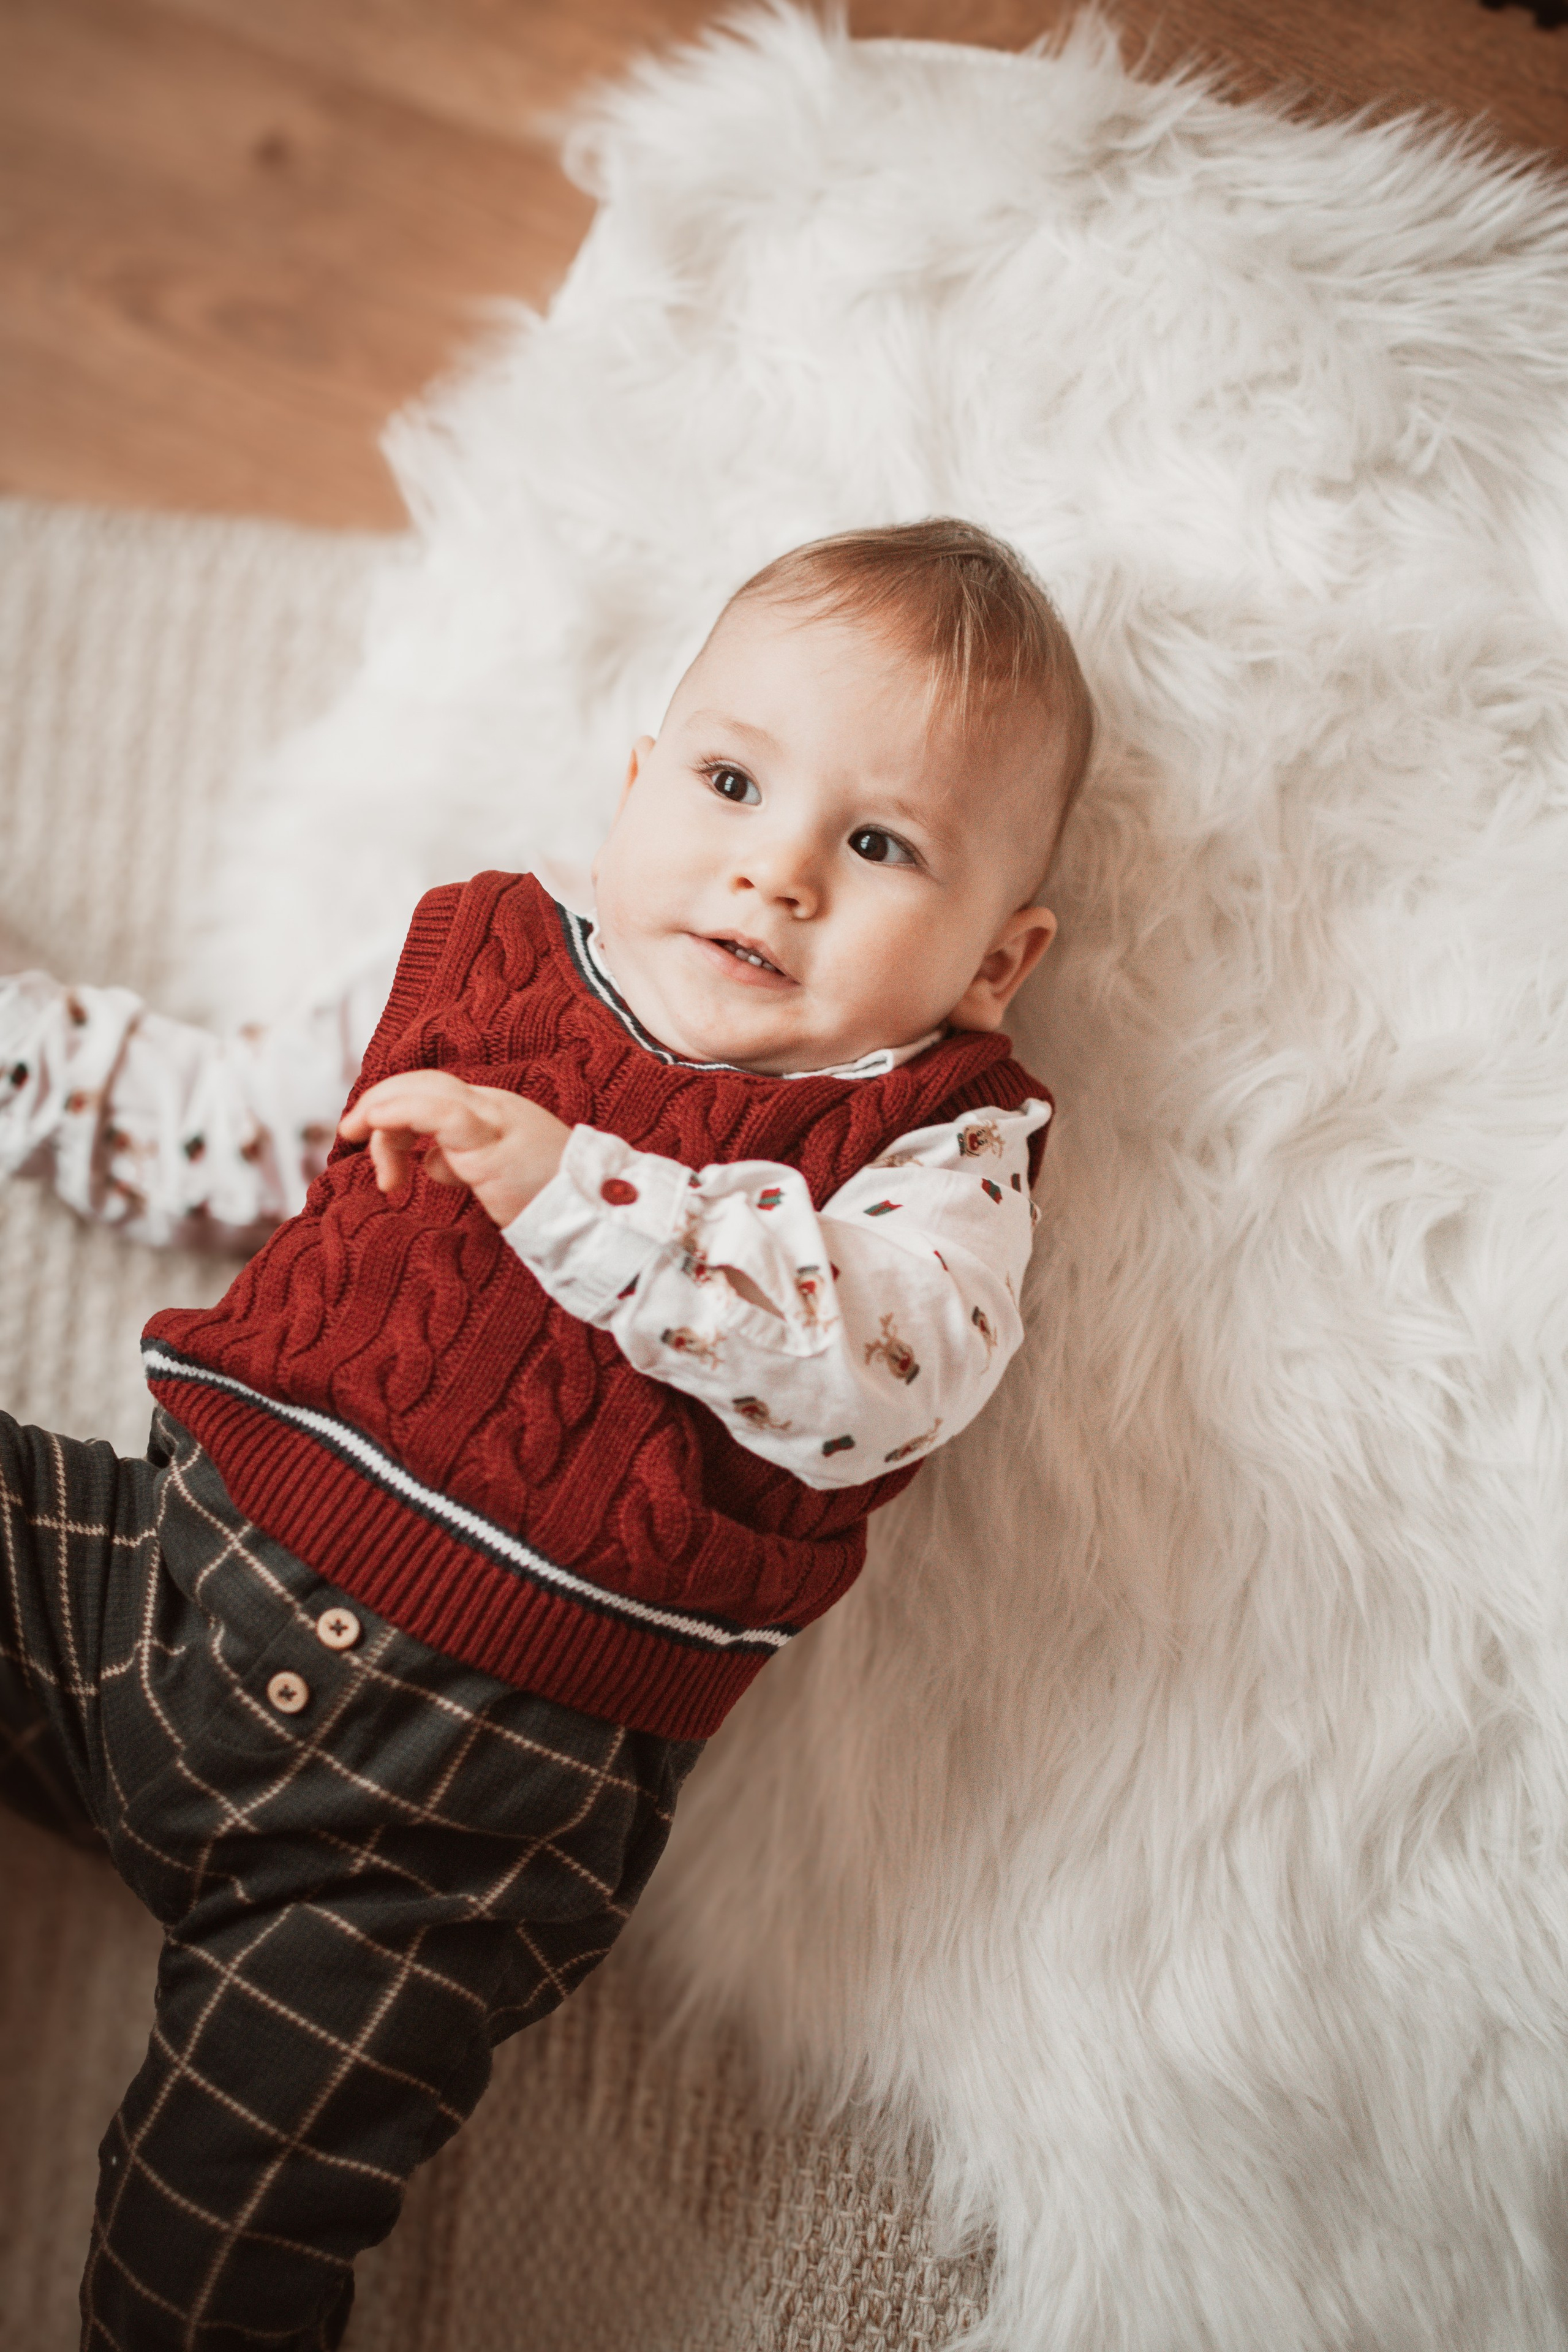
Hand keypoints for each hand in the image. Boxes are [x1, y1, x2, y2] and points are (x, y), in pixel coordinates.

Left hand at [338, 1071, 569, 1227]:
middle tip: (349, 1132)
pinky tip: (377, 1126)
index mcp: (495, 1112)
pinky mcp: (490, 1142)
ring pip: (426, 1092)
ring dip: (381, 1109)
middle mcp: (494, 1106)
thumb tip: (430, 1162)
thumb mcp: (497, 1176)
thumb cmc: (549, 1203)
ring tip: (357, 1135)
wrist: (592, 1218)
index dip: (395, 1106)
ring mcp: (494, 1120)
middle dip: (380, 1102)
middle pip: (425, 1083)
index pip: (434, 1092)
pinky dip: (400, 1112)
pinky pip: (438, 1112)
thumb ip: (462, 1162)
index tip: (370, 1139)